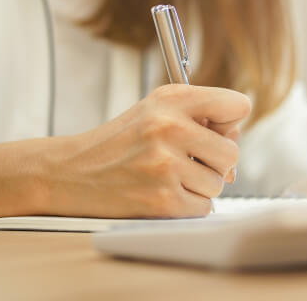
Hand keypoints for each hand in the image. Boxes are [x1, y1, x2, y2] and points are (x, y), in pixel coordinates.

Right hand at [0, 85, 249, 222]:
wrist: (69, 172)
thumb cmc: (121, 141)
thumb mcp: (156, 110)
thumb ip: (201, 115)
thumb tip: (236, 138)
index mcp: (172, 99)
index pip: (238, 105)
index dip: (231, 121)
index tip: (216, 130)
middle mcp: (169, 127)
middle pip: (232, 152)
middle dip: (215, 161)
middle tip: (188, 160)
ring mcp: (164, 164)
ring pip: (219, 183)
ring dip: (200, 185)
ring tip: (168, 175)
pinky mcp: (161, 199)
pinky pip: (203, 207)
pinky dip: (188, 206)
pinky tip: (163, 193)